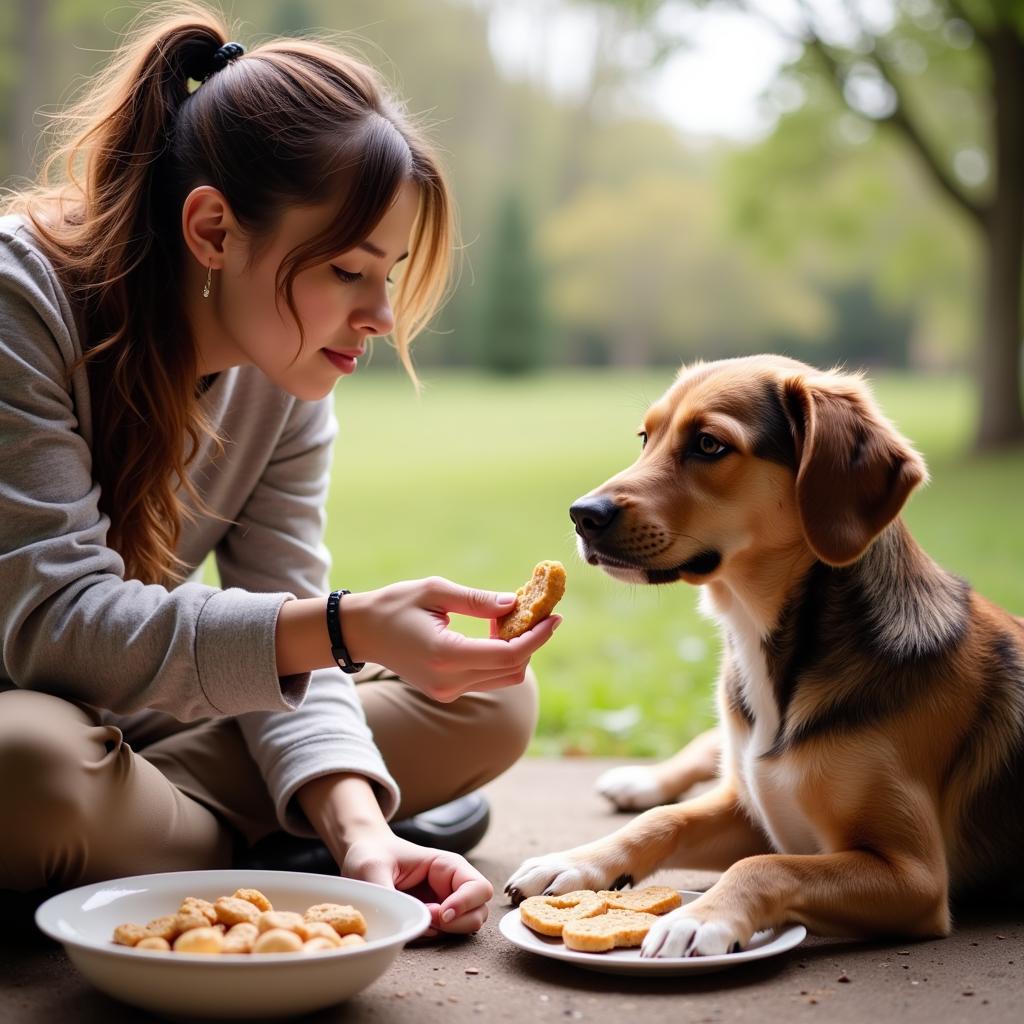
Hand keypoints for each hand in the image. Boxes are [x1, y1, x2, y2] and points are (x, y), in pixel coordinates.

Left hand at [341, 827, 493, 937]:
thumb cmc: (370, 854)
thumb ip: (387, 892)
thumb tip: (405, 923)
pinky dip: (437, 936)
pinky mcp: (433, 918)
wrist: (361, 856)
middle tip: (429, 919)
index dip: (466, 904)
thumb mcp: (372, 868)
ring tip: (420, 920)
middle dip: (458, 922)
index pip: (479, 887)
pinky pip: (448, 933)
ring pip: (468, 924)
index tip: (441, 914)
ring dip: (449, 930)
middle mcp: (452, 884)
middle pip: (479, 911)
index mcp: (447, 866)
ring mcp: (444, 902)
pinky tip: (416, 924)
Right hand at [343, 576, 560, 701]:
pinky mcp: (446, 692)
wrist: (361, 632)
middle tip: (539, 613)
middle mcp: (449, 681)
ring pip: (503, 678)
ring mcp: (447, 691)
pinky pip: (487, 679)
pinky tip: (494, 633)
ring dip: (518, 651)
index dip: (537, 637)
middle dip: (532, 643)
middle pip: (512, 670)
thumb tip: (514, 604)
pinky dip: (500, 658)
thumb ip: (476, 600)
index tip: (554, 616)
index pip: (507, 655)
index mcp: (445, 655)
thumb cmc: (395, 605)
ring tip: (514, 620)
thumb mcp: (435, 591)